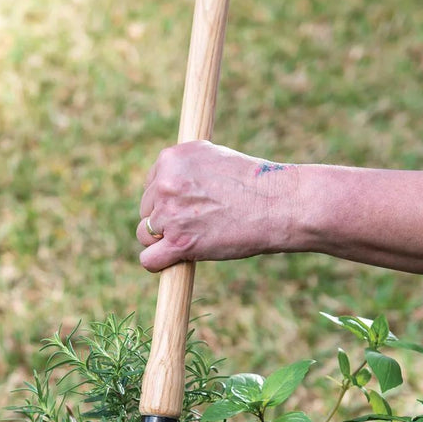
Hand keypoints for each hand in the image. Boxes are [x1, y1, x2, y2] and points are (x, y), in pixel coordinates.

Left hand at [137, 141, 293, 270]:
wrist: (277, 204)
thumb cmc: (254, 183)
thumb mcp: (214, 158)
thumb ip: (187, 168)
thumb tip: (167, 181)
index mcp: (172, 158)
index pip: (151, 184)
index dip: (167, 199)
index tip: (188, 206)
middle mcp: (166, 183)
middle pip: (146, 210)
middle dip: (165, 220)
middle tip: (196, 223)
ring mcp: (170, 213)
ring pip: (145, 234)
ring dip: (164, 241)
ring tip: (194, 238)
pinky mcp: (179, 242)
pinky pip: (149, 260)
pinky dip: (159, 263)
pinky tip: (173, 261)